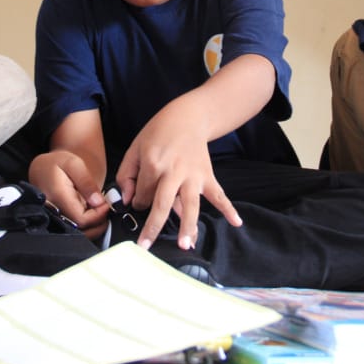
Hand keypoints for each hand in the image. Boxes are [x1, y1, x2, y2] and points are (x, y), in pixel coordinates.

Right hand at [28, 150, 108, 239]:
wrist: (42, 169)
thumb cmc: (57, 164)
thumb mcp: (74, 164)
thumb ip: (87, 183)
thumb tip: (98, 202)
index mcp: (57, 197)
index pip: (81, 219)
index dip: (97, 215)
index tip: (106, 205)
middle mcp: (53, 213)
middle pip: (80, 232)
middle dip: (98, 223)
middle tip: (105, 209)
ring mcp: (53, 220)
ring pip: (78, 235)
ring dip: (94, 227)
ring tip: (99, 211)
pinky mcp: (57, 223)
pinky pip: (74, 232)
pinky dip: (87, 227)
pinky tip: (91, 215)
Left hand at [116, 104, 241, 251]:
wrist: (187, 117)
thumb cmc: (158, 133)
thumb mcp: (135, 148)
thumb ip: (126, 174)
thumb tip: (127, 200)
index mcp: (153, 164)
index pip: (142, 194)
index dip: (138, 202)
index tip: (140, 202)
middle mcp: (173, 171)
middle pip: (162, 203)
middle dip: (154, 226)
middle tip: (146, 246)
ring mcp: (192, 175)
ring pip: (190, 204)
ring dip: (188, 225)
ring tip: (187, 245)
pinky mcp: (207, 175)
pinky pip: (218, 194)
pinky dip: (228, 208)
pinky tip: (236, 223)